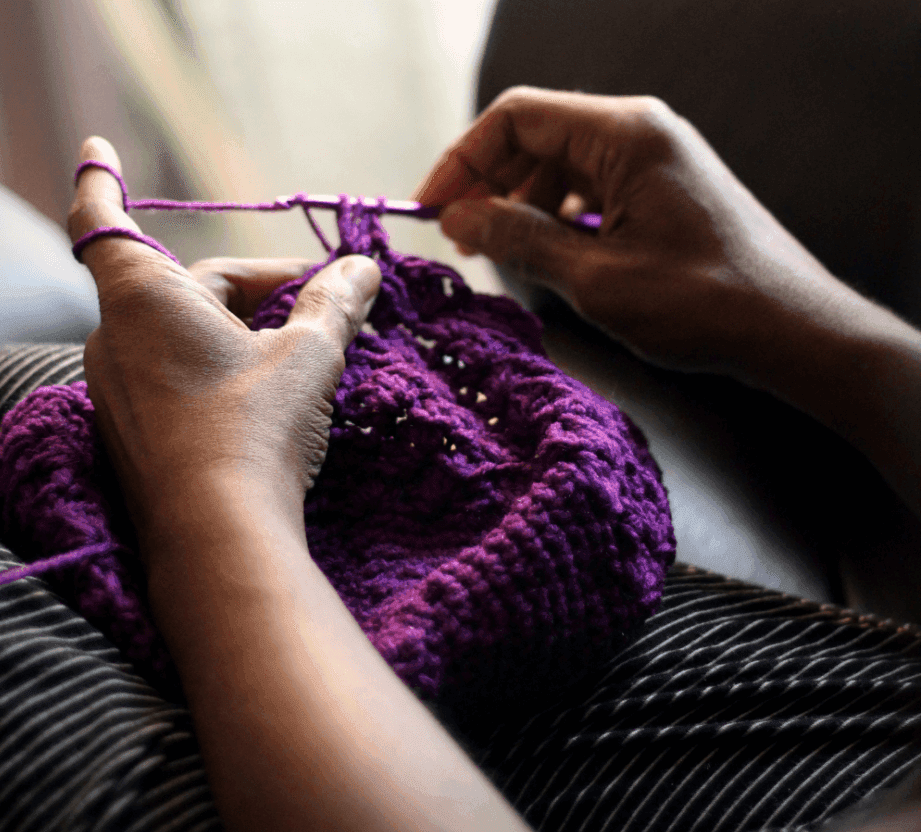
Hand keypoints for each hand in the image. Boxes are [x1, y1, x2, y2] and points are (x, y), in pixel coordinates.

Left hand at [67, 137, 380, 550]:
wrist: (219, 536)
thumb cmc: (256, 430)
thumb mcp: (308, 357)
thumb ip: (336, 304)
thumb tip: (366, 268)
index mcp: (145, 299)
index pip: (106, 220)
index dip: (102, 180)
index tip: (97, 147)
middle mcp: (117, 341)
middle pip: (189, 288)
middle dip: (259, 287)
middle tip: (327, 300)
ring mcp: (120, 395)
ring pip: (187, 338)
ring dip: (245, 332)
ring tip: (311, 351)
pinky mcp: (137, 438)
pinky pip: (178, 381)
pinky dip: (223, 371)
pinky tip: (274, 396)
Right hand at [414, 86, 835, 374]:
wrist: (787, 328)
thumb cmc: (701, 303)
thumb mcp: (595, 277)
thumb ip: (520, 240)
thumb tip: (459, 217)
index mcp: (624, 133)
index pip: (517, 118)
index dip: (462, 160)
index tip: (429, 208)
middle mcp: (640, 131)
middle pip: (537, 137)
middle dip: (488, 185)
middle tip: (458, 241)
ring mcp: (654, 159)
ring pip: (561, 165)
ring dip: (521, 205)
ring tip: (496, 255)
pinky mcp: (663, 190)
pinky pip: (592, 188)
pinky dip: (557, 217)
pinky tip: (546, 255)